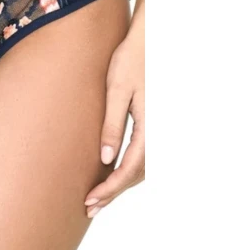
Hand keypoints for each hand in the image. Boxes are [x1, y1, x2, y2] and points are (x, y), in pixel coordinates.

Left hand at [84, 22, 144, 216]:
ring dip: (121, 184)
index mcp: (150, 125)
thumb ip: (112, 125)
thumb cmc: (130, 60)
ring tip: (97, 197)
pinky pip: (143, 155)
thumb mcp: (116, 91)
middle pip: (138, 173)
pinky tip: (110, 174)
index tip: (90, 200)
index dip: (110, 188)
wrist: (150, 42)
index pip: (130, 167)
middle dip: (113, 193)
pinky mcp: (154, 125)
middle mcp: (159, 131)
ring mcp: (159, 129)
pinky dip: (127, 170)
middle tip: (89, 208)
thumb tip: (105, 159)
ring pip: (142, 167)